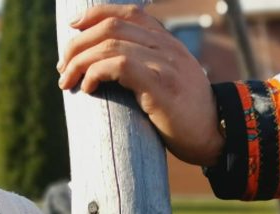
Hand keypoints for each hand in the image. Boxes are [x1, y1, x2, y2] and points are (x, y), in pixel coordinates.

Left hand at [58, 4, 223, 166]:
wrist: (217, 135)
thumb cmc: (182, 114)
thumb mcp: (165, 80)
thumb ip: (143, 66)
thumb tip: (102, 67)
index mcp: (167, 42)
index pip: (129, 13)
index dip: (96, 14)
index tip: (72, 27)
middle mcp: (167, 47)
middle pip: (112, 27)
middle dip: (78, 44)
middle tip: (62, 68)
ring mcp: (165, 64)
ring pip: (111, 44)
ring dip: (80, 62)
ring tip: (67, 81)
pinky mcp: (161, 85)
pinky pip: (121, 65)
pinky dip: (96, 73)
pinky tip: (87, 88)